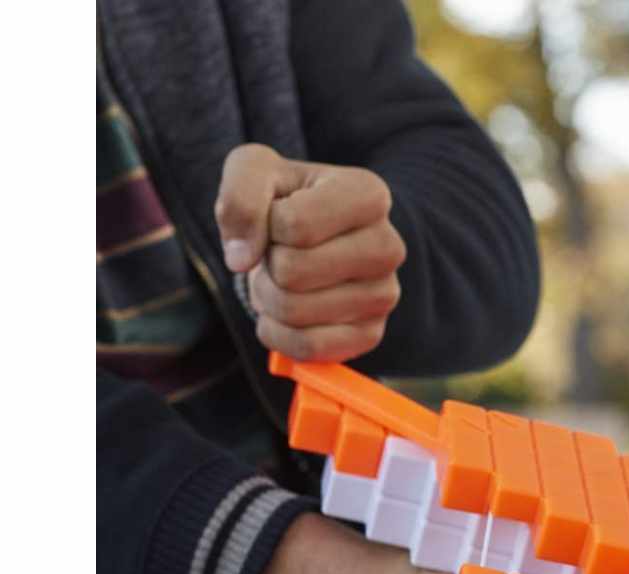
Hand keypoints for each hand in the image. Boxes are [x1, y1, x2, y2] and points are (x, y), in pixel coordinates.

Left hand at [215, 144, 406, 362]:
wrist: (305, 242)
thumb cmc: (282, 201)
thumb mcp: (253, 170)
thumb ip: (241, 194)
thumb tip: (241, 257)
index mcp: (368, 195)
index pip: (294, 225)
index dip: (265, 224)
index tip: (277, 217)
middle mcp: (388, 246)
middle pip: (293, 271)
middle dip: (267, 265)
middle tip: (277, 254)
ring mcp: (384, 295)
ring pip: (295, 311)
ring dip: (269, 298)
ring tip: (285, 280)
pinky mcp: (371, 335)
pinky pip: (307, 348)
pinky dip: (278, 334)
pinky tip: (286, 313)